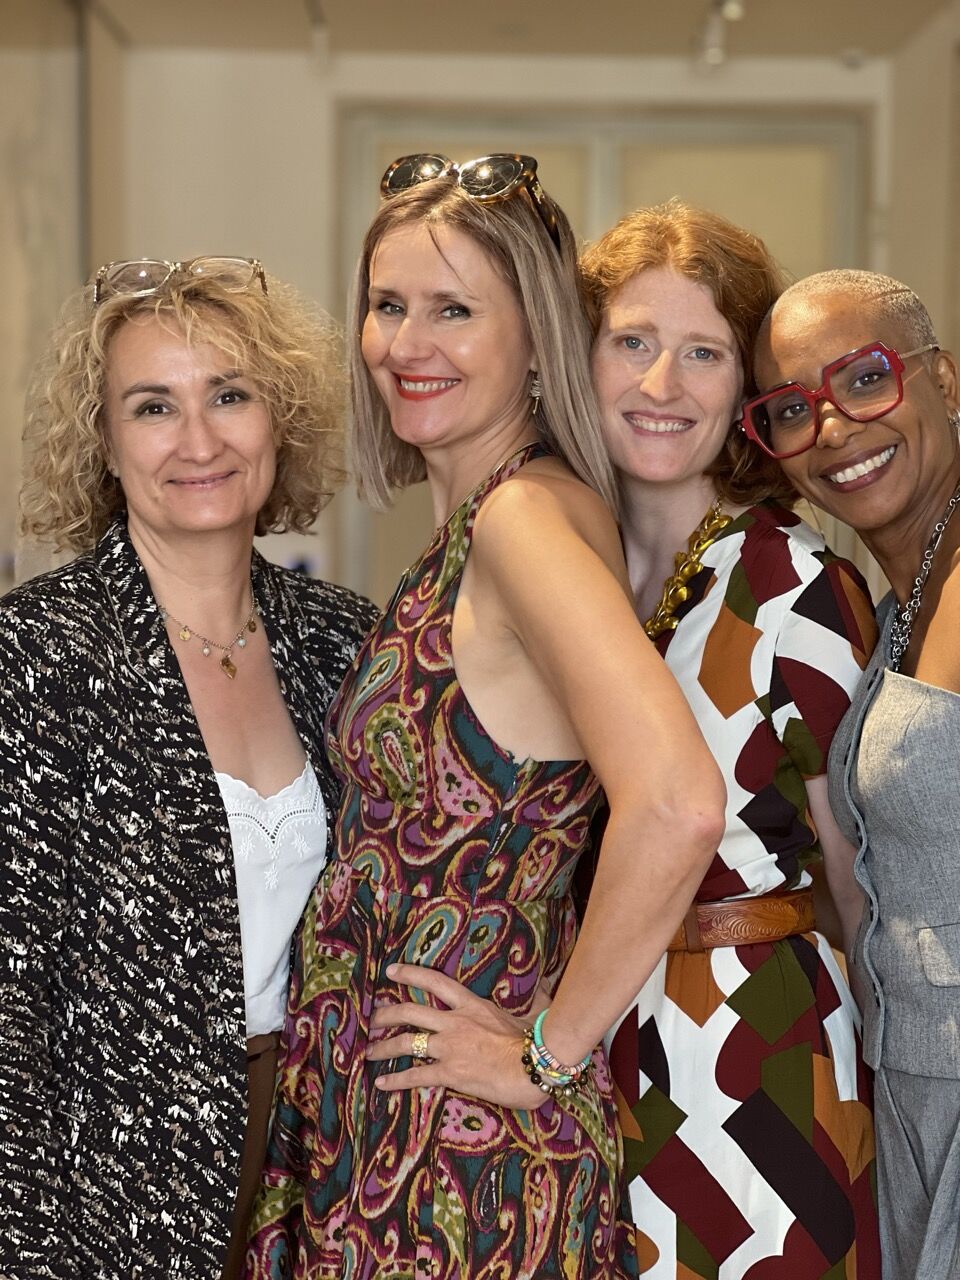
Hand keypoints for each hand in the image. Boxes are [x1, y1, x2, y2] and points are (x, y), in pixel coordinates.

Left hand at [366, 963, 550, 1109]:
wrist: (536, 1065)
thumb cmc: (538, 1039)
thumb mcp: (535, 1010)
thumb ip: (536, 997)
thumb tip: (549, 985)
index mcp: (472, 1004)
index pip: (435, 982)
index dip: (411, 974)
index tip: (391, 971)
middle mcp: (454, 1022)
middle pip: (409, 1012)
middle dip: (386, 1014)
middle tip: (372, 1017)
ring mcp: (449, 1047)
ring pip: (405, 1042)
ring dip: (383, 1047)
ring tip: (369, 1052)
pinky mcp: (450, 1073)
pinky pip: (415, 1076)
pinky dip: (396, 1080)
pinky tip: (382, 1083)